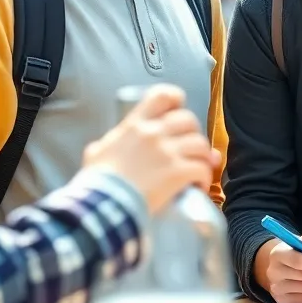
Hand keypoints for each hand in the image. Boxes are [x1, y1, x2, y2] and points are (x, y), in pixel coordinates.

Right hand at [81, 83, 218, 213]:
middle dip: (193, 133)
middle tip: (190, 148)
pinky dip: (205, 178)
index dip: (176, 100)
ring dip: (203, 157)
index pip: (163, 96)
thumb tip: (100, 148)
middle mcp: (154, 133)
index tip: (179, 111)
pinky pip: (203, 169)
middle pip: (188, 120)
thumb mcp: (96, 153)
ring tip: (199, 169)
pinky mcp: (178, 173)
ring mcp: (167, 152)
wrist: (103, 205)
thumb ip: (106, 145)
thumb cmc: (96, 182)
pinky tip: (199, 187)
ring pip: (200, 144)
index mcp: (135, 125)